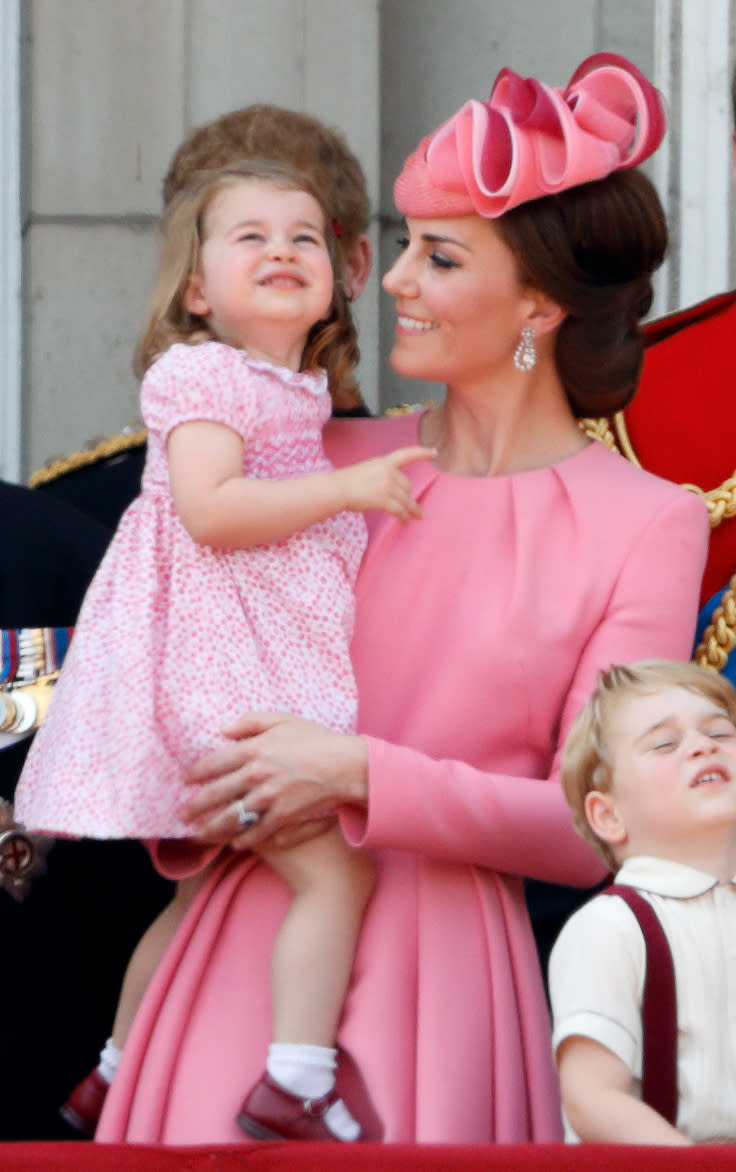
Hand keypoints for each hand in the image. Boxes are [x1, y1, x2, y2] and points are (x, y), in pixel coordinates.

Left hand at [181, 712, 368, 848]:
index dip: (194, 774)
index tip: (184, 781)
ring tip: (199, 835)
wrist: (345, 766)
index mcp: (253, 749)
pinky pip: (256, 833)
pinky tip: (233, 844)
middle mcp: (256, 775)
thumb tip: (222, 730)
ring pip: (230, 818)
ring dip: (210, 829)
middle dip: (194, 807)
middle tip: (182, 815)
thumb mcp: (283, 719)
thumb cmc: (316, 739)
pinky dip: (242, 840)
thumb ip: (250, 722)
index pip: (213, 764)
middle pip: (215, 795)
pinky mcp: (282, 817)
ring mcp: (268, 798)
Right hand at [338, 445, 435, 520]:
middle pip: (407, 485)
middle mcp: (389, 472)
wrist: (338, 489)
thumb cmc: (347, 481)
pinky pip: (400, 510)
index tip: (435, 453)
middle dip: (406, 494)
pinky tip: (406, 521)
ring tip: (417, 516)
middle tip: (408, 504)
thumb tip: (393, 487)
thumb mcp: (367, 469)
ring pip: (406, 500)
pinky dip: (404, 517)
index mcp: (384, 462)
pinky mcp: (384, 500)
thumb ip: (382, 474)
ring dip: (412, 509)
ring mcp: (387, 486)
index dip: (422, 453)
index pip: (407, 454)